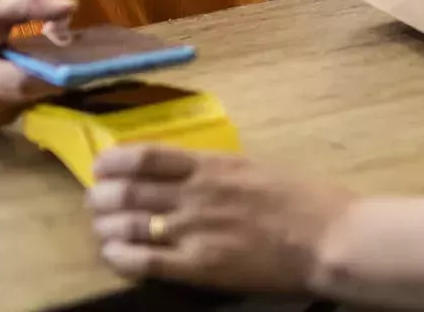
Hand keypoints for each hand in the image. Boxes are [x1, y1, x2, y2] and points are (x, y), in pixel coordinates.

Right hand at [0, 0, 76, 129]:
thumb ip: (30, 5)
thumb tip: (73, 7)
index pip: (25, 82)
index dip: (58, 72)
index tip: (90, 58)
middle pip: (34, 93)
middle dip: (58, 72)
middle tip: (81, 50)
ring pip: (32, 102)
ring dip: (45, 81)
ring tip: (54, 56)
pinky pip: (23, 107)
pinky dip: (32, 89)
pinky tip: (33, 70)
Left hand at [89, 145, 352, 292]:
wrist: (327, 237)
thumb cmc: (302, 199)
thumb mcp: (255, 168)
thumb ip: (217, 171)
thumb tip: (188, 173)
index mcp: (211, 165)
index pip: (146, 157)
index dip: (114, 161)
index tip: (101, 166)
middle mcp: (194, 194)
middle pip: (128, 191)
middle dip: (102, 196)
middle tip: (96, 202)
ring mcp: (193, 231)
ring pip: (128, 225)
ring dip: (106, 226)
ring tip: (102, 228)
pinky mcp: (197, 266)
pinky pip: (144, 261)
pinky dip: (120, 256)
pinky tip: (113, 254)